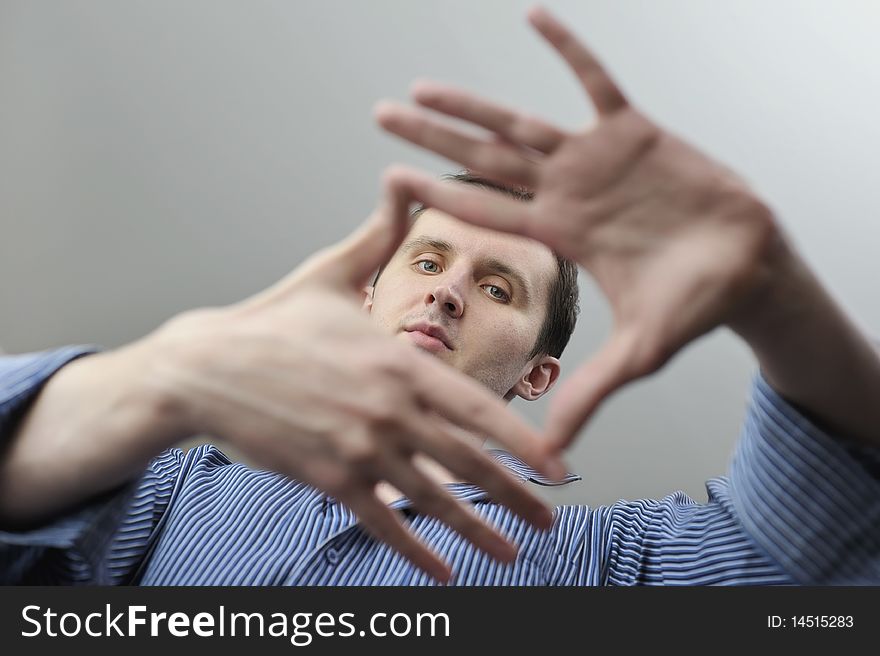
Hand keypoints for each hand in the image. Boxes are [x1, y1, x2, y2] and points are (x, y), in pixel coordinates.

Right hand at [144, 174, 558, 581]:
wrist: (206, 367)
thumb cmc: (272, 320)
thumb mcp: (330, 272)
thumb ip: (376, 235)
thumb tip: (398, 180)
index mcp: (399, 361)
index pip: (478, 408)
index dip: (523, 441)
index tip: (558, 464)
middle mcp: (389, 409)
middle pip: (468, 462)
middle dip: (516, 497)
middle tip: (552, 521)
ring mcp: (360, 448)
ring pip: (433, 500)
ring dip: (478, 533)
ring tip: (514, 555)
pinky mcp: (328, 477)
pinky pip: (381, 522)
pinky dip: (415, 552)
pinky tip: (443, 573)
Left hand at [375, 6, 785, 449]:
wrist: (747, 268)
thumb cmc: (692, 308)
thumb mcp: (636, 354)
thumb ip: (590, 394)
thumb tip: (551, 454)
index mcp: (558, 234)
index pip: (483, 210)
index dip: (436, 193)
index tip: (388, 177)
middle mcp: (565, 191)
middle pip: (485, 159)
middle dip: (433, 137)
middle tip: (380, 116)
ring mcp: (596, 159)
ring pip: (523, 120)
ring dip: (475, 101)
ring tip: (424, 84)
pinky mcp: (635, 132)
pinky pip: (596, 80)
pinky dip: (568, 49)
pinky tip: (534, 16)